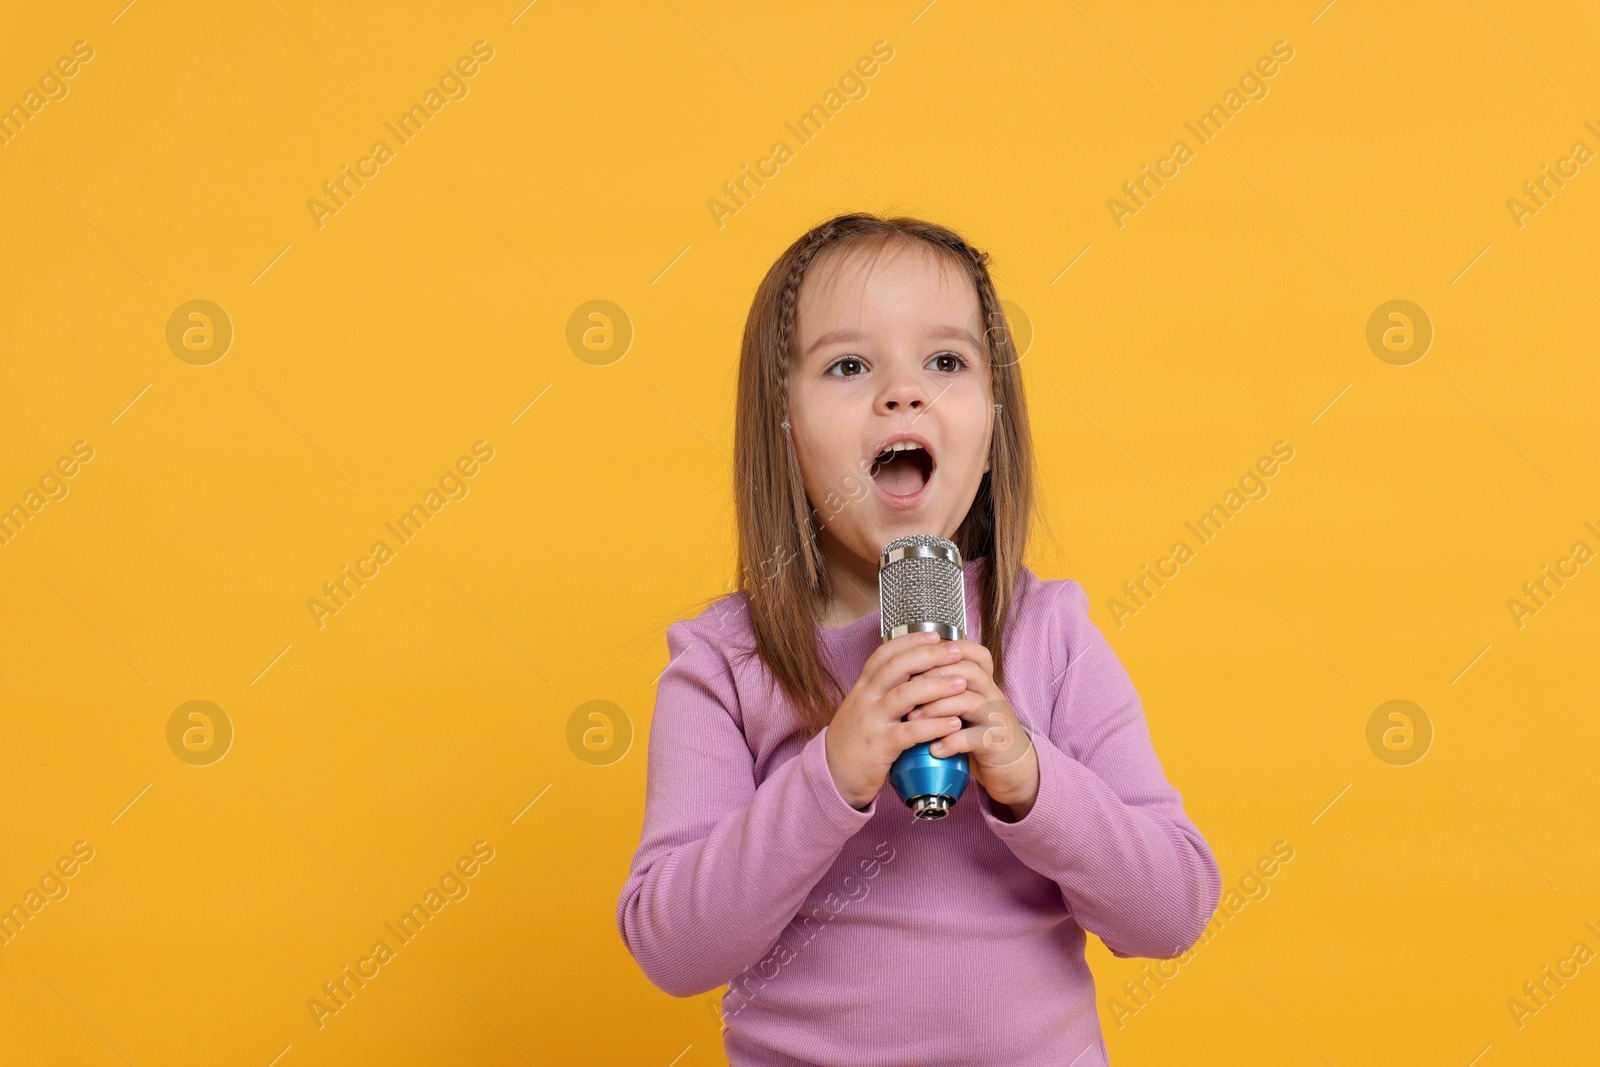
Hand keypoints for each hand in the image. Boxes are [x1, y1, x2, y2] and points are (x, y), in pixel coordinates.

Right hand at [824, 631, 973, 809]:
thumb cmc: (854, 741)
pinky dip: (935, 725)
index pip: (885, 654)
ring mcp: (871, 722)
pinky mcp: (880, 746)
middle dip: (929, 656)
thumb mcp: (862, 708)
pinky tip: (954, 723)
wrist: (832, 775)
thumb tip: (914, 674)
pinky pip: (910, 732)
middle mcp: (865, 699)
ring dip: (936, 686)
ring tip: (961, 684)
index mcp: (862, 688)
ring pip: (905, 695)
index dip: (910, 642)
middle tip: (956, 652)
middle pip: (898, 668)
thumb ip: (882, 692)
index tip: (935, 635)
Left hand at [904, 639, 1039, 817]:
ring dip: (935, 709)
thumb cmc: (979, 733)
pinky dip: (950, 742)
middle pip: (966, 672)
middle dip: (931, 680)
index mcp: (984, 683)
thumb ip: (945, 690)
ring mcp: (996, 717)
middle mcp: (993, 694)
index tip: (915, 663)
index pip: (972, 653)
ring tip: (912, 720)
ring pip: (967, 701)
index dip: (943, 652)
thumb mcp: (965, 707)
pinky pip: (972, 737)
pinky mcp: (996, 743)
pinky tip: (933, 749)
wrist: (1012, 768)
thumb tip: (903, 676)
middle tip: (905, 692)